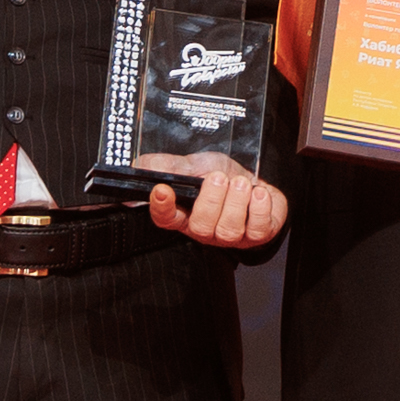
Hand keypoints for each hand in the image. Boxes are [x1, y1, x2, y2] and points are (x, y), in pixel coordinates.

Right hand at [148, 167, 285, 246]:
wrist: (254, 182)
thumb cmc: (221, 177)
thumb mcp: (194, 164)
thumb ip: (168, 165)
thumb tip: (140, 166)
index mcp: (185, 213)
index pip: (165, 219)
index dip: (161, 208)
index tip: (162, 190)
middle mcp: (205, 229)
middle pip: (200, 227)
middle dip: (210, 200)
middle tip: (217, 177)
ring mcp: (230, 236)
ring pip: (228, 230)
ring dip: (236, 202)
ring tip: (240, 183)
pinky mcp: (256, 236)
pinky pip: (257, 230)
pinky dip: (259, 209)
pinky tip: (257, 193)